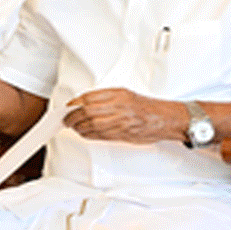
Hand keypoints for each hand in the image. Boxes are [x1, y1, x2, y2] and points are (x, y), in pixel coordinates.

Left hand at [63, 88, 184, 143]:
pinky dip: (88, 134)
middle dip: (73, 117)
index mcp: (118, 94)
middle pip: (87, 112)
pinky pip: (100, 135)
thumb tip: (83, 103)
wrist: (164, 118)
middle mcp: (119, 107)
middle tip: (66, 119)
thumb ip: (104, 97)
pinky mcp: (123, 134)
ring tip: (73, 126)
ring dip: (78, 127)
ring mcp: (121, 121)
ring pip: (92, 125)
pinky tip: (83, 133)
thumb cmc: (145, 106)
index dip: (74, 103)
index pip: (89, 98)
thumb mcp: (124, 94)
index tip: (68, 107)